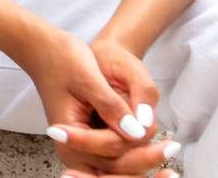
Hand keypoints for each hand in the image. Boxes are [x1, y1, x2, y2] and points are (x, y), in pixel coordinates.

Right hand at [25, 29, 173, 176]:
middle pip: (117, 167)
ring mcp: (81, 150)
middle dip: (146, 160)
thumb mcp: (88, 77)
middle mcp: (73, 150)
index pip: (112, 152)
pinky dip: (136, 155)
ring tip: (169, 146)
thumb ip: (111, 106)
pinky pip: (116, 158)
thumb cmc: (63, 59)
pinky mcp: (90, 144)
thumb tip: (137, 131)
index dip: (141, 150)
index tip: (171, 144)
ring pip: (119, 166)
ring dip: (143, 159)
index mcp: (67, 137)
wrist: (45, 51)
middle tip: (173, 146)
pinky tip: (157, 147)